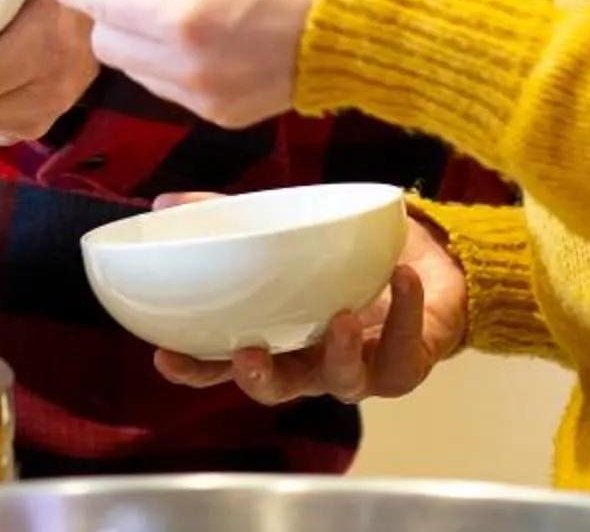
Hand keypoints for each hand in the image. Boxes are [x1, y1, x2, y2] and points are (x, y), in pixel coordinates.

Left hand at [37, 0, 342, 126]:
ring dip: (136, 39)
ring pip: (132, 70)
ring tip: (176, 8)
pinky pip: (167, 88)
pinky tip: (203, 38)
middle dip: (107, 12)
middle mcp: (185, 67)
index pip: (96, 3)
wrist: (366, 26)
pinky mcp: (221, 117)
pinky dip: (167, 63)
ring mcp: (203, 99)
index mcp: (182, 15)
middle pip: (105, 44)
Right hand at [157, 209, 465, 404]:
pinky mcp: (405, 362)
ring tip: (340, 318)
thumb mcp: (284, 234)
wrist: (424, 269)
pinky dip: (404, 309)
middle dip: (261, 379)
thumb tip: (165, 201)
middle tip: (248, 355)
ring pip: (344, 380)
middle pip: (279, 388)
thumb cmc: (342, 263)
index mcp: (276, 341)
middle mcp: (312, 364)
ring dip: (340, 353)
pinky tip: (401, 276)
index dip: (196, 369)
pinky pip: (404, 346)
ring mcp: (360, 368)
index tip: (166, 356)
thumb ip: (225, 219)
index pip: (225, 366)